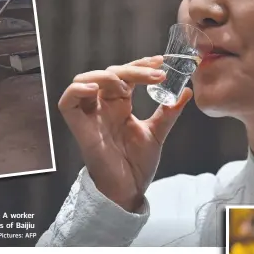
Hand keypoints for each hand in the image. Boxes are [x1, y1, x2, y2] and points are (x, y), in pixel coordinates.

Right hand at [58, 56, 192, 211]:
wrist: (128, 190)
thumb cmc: (136, 164)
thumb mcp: (156, 133)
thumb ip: (168, 112)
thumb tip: (186, 92)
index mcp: (120, 104)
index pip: (126, 74)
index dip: (141, 65)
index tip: (161, 62)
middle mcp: (103, 106)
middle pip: (110, 73)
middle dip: (133, 69)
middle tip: (157, 75)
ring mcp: (90, 115)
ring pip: (85, 80)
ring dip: (106, 76)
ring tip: (127, 85)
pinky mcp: (79, 127)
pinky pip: (67, 102)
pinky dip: (77, 90)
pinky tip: (95, 89)